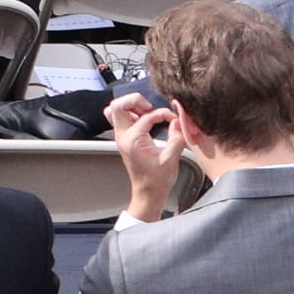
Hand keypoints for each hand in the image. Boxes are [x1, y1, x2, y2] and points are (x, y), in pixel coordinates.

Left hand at [107, 89, 183, 220]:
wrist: (148, 192)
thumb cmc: (157, 180)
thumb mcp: (171, 158)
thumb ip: (177, 137)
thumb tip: (179, 121)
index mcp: (133, 140)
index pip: (146, 116)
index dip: (162, 114)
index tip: (173, 118)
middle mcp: (122, 136)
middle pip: (117, 106)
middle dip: (135, 101)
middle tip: (150, 107)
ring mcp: (121, 137)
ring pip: (114, 111)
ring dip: (130, 106)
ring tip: (146, 111)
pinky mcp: (124, 140)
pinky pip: (119, 120)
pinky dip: (129, 114)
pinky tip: (143, 119)